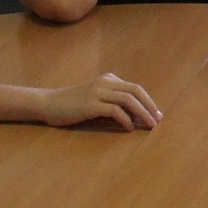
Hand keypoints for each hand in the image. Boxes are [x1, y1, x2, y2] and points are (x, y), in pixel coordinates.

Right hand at [42, 73, 161, 130]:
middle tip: (157, 120)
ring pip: (128, 100)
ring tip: (148, 126)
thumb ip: (113, 103)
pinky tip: (129, 128)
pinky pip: (115, 110)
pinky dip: (125, 120)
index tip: (156, 114)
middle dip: (149, 106)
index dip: (148, 101)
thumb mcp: (95, 98)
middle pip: (135, 91)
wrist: (49, 104)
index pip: (135, 88)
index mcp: (108, 79)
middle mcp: (105, 82)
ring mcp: (97, 92)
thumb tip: (135, 116)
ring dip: (142, 113)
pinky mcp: (91, 104)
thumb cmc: (72, 104)